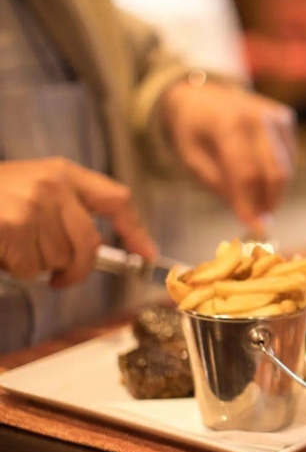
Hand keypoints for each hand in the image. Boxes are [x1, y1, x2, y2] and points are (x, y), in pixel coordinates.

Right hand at [0, 158, 155, 286]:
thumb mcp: (30, 191)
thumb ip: (66, 211)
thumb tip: (105, 249)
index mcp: (62, 173)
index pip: (115, 198)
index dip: (134, 230)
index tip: (146, 255)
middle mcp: (53, 184)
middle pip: (89, 244)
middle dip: (75, 269)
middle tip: (59, 279)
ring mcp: (33, 203)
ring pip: (57, 259)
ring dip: (34, 265)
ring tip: (10, 245)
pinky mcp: (13, 224)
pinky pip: (29, 267)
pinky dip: (13, 268)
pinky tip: (0, 249)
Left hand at [163, 80, 296, 237]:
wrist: (201, 93)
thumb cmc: (191, 128)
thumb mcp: (191, 157)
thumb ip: (218, 186)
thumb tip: (249, 216)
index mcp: (228, 124)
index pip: (247, 173)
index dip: (253, 204)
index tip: (255, 228)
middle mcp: (258, 117)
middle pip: (276, 172)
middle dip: (270, 201)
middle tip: (260, 221)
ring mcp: (276, 116)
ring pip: (286, 167)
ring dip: (274, 190)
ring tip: (255, 199)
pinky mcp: (286, 119)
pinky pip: (289, 157)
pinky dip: (277, 173)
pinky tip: (259, 173)